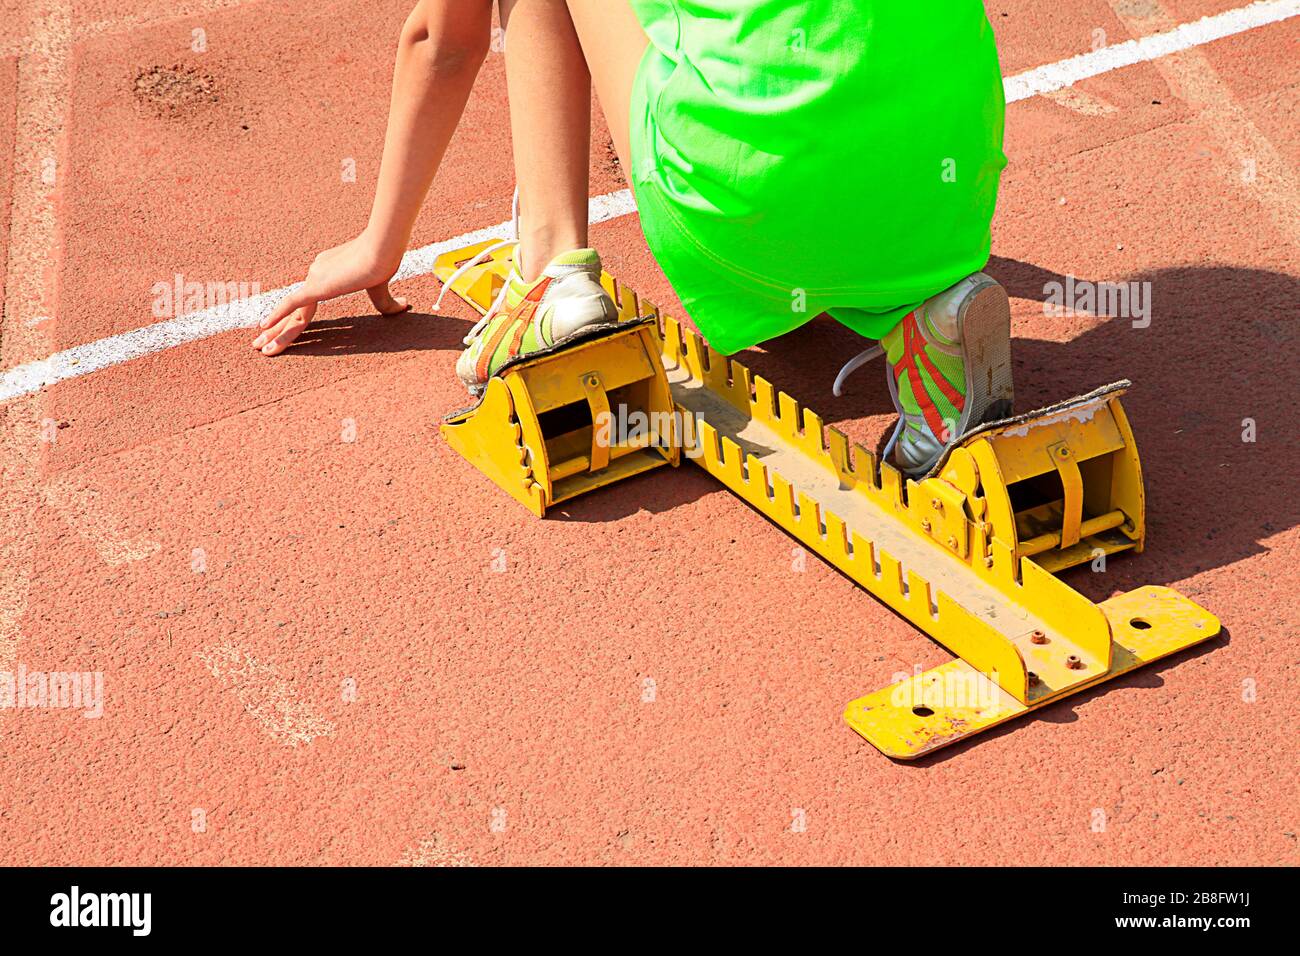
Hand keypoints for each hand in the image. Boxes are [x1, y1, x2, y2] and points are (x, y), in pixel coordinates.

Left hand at [252, 233, 410, 355]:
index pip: (305, 302)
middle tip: (260, 344)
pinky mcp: (317, 286)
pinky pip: (291, 304)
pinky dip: (277, 317)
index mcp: (327, 271)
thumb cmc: (385, 260)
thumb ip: (388, 302)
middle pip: (292, 308)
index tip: (279, 329)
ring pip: (289, 312)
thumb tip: (404, 307)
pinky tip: (264, 329)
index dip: (292, 317)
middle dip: (275, 329)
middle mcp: (316, 273)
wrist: (382, 249)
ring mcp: (314, 278)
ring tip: (260, 348)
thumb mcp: (383, 287)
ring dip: (274, 333)